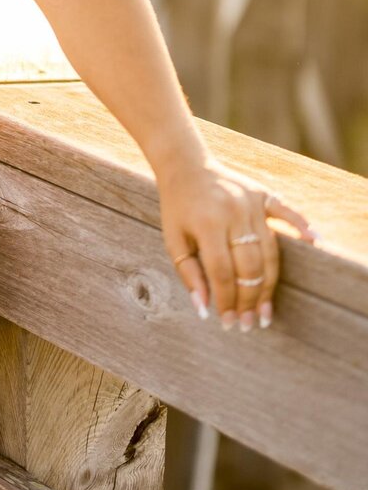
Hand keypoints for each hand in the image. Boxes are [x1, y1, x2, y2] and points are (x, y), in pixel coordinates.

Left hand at [156, 150, 320, 331]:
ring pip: (269, 251)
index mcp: (207, 224)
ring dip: (269, 284)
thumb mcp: (173, 240)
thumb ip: (189, 274)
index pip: (223, 273)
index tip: (229, 323)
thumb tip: (204, 310)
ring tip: (267, 312)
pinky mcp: (263, 194)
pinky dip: (302, 225)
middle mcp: (233, 213)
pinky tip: (316, 243)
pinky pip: (287, 211)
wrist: (185, 165)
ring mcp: (251, 202)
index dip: (227, 301)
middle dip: (250, 300)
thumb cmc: (178, 207)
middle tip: (250, 324)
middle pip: (249, 266)